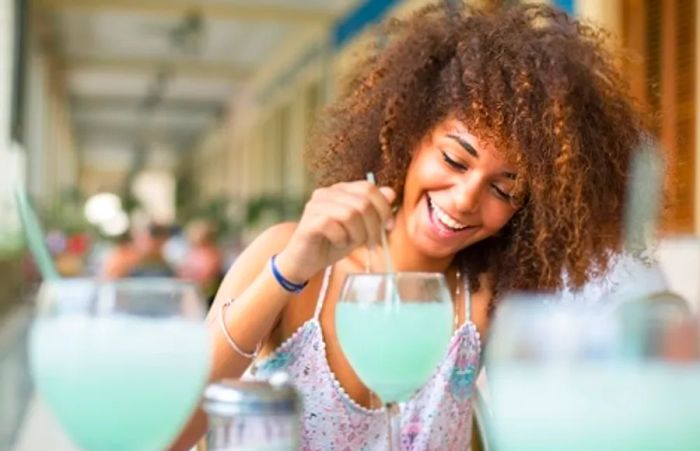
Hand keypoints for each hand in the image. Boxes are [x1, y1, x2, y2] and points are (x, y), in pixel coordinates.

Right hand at [276, 181, 395, 282]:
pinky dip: (341, 239)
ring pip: (350, 214)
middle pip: (362, 202)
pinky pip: (333, 225)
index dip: (383, 208)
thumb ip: (375, 211)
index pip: (368, 188)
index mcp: (341, 190)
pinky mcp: (308, 221)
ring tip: (353, 243)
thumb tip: (390, 193)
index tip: (389, 228)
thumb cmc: (334, 243)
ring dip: (358, 234)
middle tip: (372, 243)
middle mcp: (327, 192)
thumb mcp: (361, 228)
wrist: (306, 261)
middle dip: (373, 226)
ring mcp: (315, 205)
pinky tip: (338, 243)